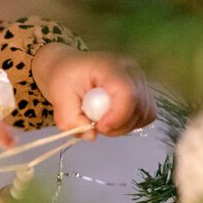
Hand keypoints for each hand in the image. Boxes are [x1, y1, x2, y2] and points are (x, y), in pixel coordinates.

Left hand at [31, 43, 156, 139]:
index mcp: (110, 66)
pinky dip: (128, 123)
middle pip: (140, 107)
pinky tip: (111, 118)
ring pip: (145, 114)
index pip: (127, 94)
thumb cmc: (63, 77)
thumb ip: (70, 119)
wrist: (68, 68)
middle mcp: (132, 71)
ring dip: (123, 125)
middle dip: (117, 125)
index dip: (117, 117)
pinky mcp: (142, 91)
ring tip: (101, 120)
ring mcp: (140, 81)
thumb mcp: (58, 97)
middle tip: (95, 124)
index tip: (98, 127)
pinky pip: (144, 116)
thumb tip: (91, 135)